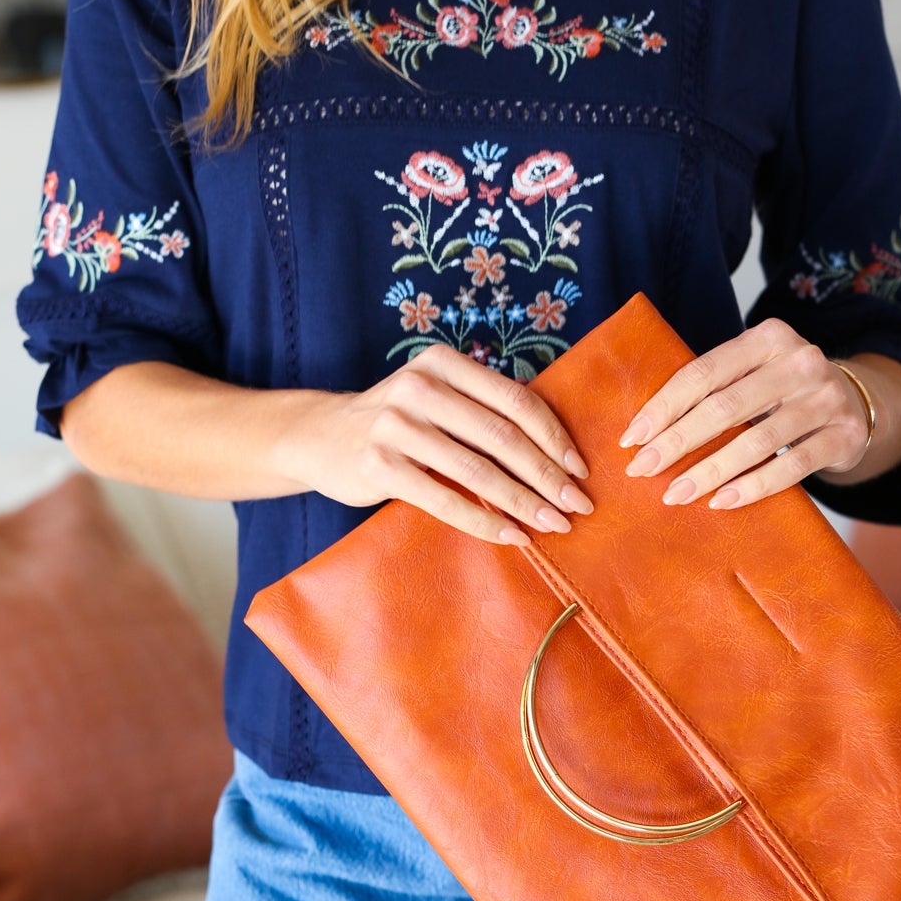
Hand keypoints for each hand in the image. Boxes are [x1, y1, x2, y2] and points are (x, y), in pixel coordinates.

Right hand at [281, 341, 594, 545]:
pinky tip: (512, 537)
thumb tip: (555, 449)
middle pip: (502, 437)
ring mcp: (397, 426)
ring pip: (478, 471)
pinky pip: (445, 500)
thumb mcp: (435, 397)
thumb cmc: (395, 423)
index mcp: (444, 364)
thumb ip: (481, 408)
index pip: (515, 400)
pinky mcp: (381, 466)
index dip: (554, 436)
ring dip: (523, 503)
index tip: (581, 469)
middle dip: (547, 476)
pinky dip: (484, 522)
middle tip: (578, 506)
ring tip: (554, 525)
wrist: (319, 438)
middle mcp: (420, 387)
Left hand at [617, 316, 873, 509]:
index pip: (704, 372)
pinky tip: (722, 501)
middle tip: (643, 470)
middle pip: (726, 407)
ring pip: (757, 441)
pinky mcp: (844, 435)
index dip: (664, 407)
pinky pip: (792, 467)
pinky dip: (753, 487)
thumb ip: (714, 387)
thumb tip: (645, 430)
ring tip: (676, 494)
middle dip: (677, 442)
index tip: (632, 439)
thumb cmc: (784, 391)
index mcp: (768, 338)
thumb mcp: (754, 373)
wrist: (858, 403)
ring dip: (710, 472)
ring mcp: (826, 398)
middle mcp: (800, 361)